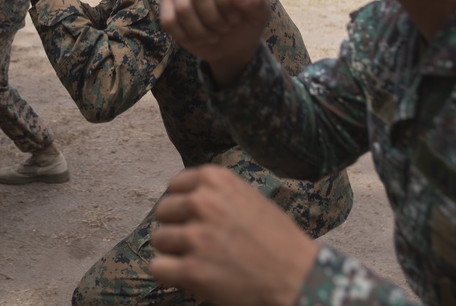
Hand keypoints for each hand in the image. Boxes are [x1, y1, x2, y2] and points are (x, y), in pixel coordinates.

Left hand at [150, 165, 317, 305]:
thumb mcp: (248, 196)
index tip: (195, 218)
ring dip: (175, 251)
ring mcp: (196, 237)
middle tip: (200, 242)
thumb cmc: (276, 238)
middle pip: (163, 211)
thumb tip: (182, 197)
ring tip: (201, 258)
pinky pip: (157, 267)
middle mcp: (202, 203)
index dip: (183, 205)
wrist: (298, 275)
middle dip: (177, 227)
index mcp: (216, 180)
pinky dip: (169, 273)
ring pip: (158, 239)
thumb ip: (215, 193)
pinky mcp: (192, 270)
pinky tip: (189, 274)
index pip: (175, 185)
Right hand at [160, 0, 268, 86]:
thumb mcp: (259, 14)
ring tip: (212, 35)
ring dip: (200, 30)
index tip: (236, 17)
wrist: (231, 45)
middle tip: (224, 28)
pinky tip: (197, 37)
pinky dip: (185, 36)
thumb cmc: (246, 23)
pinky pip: (169, 20)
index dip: (228, 1)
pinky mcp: (168, 3)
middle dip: (213, 17)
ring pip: (182, 8)